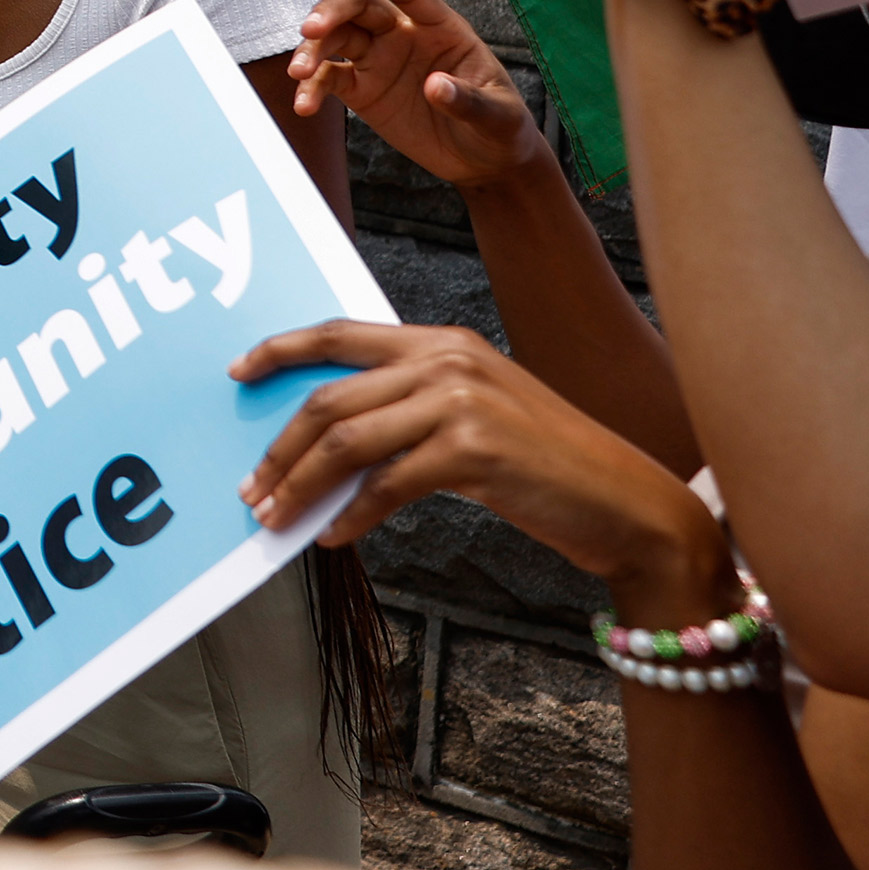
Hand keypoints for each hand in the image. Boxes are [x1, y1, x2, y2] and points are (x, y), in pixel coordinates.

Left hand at [233, 322, 727, 609]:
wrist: (630, 505)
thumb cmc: (547, 468)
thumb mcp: (474, 417)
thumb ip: (408, 410)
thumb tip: (325, 446)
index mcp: (443, 342)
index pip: (342, 333)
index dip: (282, 350)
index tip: (237, 373)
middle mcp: (448, 359)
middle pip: (329, 399)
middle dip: (279, 448)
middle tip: (250, 487)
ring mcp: (461, 401)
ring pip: (346, 442)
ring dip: (300, 485)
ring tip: (275, 517)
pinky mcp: (474, 449)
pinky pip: (386, 485)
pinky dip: (351, 515)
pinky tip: (332, 537)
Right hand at [289, 0, 543, 188]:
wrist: (482, 161)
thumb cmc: (500, 129)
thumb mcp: (499, 117)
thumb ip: (469, 101)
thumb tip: (435, 86)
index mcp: (442, 29)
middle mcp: (404, 36)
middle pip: (359, 5)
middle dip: (330, 11)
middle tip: (311, 31)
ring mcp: (379, 60)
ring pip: (335, 37)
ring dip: (312, 49)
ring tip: (299, 72)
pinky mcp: (362, 89)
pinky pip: (329, 78)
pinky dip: (311, 87)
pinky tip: (304, 105)